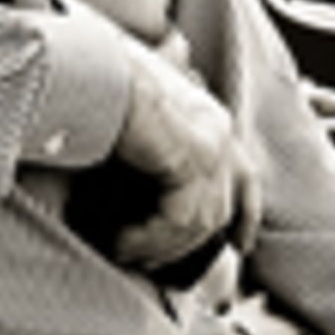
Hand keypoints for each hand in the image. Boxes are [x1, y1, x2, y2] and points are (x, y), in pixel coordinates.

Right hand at [112, 42, 258, 272]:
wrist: (88, 69)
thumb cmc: (103, 84)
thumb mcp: (139, 115)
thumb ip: (156, 135)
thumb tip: (152, 142)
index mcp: (209, 118)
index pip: (244, 176)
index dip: (246, 214)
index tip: (241, 246)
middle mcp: (217, 129)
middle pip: (219, 209)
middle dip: (188, 245)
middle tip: (149, 265)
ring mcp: (209, 144)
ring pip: (198, 222)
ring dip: (157, 246)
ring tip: (122, 252)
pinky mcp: (192, 158)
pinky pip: (178, 220)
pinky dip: (146, 239)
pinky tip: (118, 243)